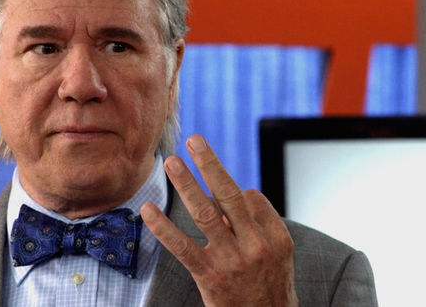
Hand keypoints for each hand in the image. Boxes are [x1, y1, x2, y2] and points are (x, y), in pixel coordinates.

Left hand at [141, 135, 297, 306]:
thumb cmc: (269, 286)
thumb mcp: (276, 254)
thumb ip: (254, 224)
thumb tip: (227, 198)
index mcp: (275, 236)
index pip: (250, 197)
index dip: (232, 191)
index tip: (220, 191)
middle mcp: (256, 244)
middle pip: (230, 194)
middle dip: (210, 164)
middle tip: (194, 140)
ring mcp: (232, 260)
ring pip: (205, 213)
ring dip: (186, 183)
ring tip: (171, 161)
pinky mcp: (210, 275)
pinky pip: (182, 246)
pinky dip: (163, 227)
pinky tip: (149, 210)